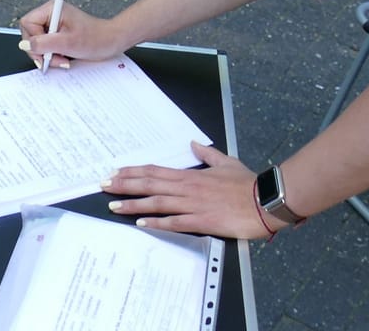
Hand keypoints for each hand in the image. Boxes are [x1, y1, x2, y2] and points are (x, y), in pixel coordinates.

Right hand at [17, 0, 126, 68]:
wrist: (111, 41)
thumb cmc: (95, 38)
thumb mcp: (67, 43)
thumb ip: (43, 43)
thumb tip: (24, 44)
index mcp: (52, 9)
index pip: (27, 24)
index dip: (33, 40)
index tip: (44, 52)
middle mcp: (51, 13)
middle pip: (31, 34)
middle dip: (41, 50)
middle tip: (53, 59)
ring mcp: (54, 23)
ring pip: (38, 42)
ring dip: (48, 55)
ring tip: (62, 59)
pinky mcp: (58, 32)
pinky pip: (46, 45)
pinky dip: (52, 54)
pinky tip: (63, 57)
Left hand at [104, 142, 269, 237]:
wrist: (265, 200)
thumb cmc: (248, 183)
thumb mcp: (225, 162)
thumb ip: (207, 154)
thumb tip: (194, 144)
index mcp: (191, 175)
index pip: (155, 171)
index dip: (133, 172)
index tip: (116, 173)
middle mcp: (187, 188)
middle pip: (149, 184)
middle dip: (124, 185)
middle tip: (103, 186)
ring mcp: (193, 204)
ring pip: (157, 202)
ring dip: (133, 204)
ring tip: (114, 205)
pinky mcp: (202, 221)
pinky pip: (175, 222)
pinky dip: (157, 222)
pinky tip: (142, 223)